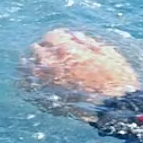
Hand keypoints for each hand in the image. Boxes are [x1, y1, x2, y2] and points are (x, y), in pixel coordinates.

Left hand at [22, 28, 141, 101]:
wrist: (114, 106)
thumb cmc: (117, 78)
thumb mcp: (108, 53)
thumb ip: (88, 43)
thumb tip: (74, 36)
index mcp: (67, 49)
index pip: (51, 36)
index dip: (58, 39)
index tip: (62, 44)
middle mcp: (52, 62)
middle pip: (36, 50)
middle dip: (44, 51)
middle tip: (50, 56)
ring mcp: (46, 81)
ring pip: (25, 67)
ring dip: (30, 65)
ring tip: (36, 69)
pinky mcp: (44, 97)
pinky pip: (25, 87)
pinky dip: (25, 83)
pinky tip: (30, 84)